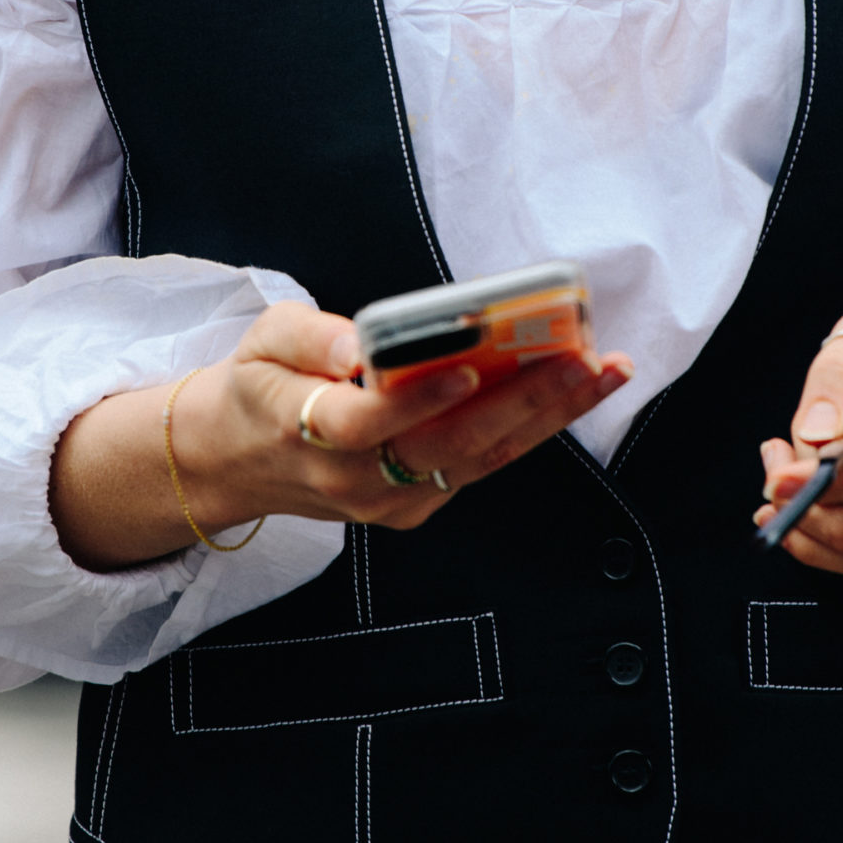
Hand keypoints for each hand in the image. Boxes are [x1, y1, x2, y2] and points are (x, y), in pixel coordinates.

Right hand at [173, 301, 633, 535]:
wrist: (239, 460)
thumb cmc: (260, 384)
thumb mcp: (264, 339)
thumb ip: (309, 335)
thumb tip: (362, 343)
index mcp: (305, 430)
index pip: (368, 422)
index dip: (420, 395)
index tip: (470, 365)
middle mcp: (353, 479)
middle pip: (448, 446)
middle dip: (524, 400)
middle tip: (582, 357)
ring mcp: (389, 502)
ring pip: (479, 460)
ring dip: (548, 415)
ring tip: (603, 371)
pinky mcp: (415, 507)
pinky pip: (480, 467)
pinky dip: (530, 427)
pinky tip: (572, 389)